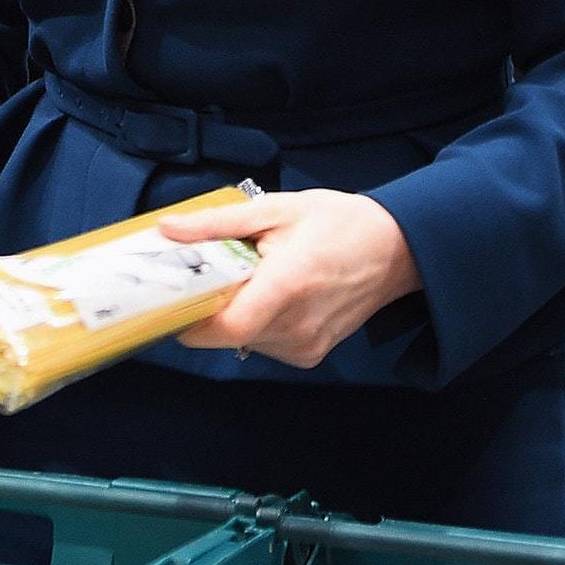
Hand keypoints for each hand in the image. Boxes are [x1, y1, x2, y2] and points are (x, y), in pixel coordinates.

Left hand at [165, 190, 421, 369]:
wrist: (397, 249)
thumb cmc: (338, 223)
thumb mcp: (275, 209)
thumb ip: (217, 224)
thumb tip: (167, 229)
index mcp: (288, 285)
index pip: (226, 326)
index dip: (190, 320)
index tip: (170, 300)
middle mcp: (297, 325)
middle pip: (228, 334)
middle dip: (208, 309)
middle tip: (207, 277)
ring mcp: (307, 345)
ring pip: (243, 341)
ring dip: (233, 315)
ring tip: (250, 279)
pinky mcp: (311, 355)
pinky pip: (264, 345)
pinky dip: (256, 323)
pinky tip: (271, 296)